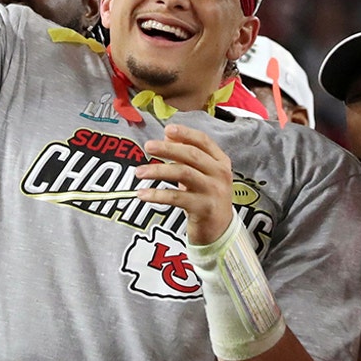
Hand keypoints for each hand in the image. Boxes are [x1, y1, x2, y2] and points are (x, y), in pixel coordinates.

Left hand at [135, 124, 234, 246]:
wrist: (219, 231)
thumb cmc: (207, 198)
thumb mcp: (202, 174)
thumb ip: (188, 156)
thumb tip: (168, 135)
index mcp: (221, 162)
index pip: (203, 141)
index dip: (185, 133)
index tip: (167, 129)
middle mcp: (220, 174)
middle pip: (191, 155)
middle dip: (168, 149)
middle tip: (148, 146)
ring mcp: (213, 191)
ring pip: (183, 173)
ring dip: (158, 170)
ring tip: (139, 172)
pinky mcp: (203, 208)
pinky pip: (176, 197)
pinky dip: (157, 194)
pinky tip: (142, 194)